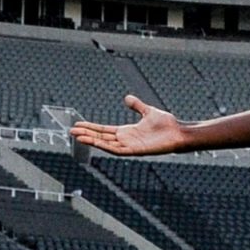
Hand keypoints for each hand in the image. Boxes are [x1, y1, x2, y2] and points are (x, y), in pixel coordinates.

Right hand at [69, 95, 187, 156]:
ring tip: (78, 137)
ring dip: (92, 141)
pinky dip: (106, 147)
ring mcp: (130, 146)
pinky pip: (118, 150)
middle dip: (87, 134)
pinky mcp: (136, 151)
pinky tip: (96, 143)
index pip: (104, 130)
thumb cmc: (167, 125)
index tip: (78, 125)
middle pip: (101, 137)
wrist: (178, 132)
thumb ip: (137, 106)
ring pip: (106, 145)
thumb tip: (127, 98)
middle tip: (71, 131)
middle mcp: (126, 140)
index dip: (91, 128)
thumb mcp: (148, 111)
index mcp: (127, 132)